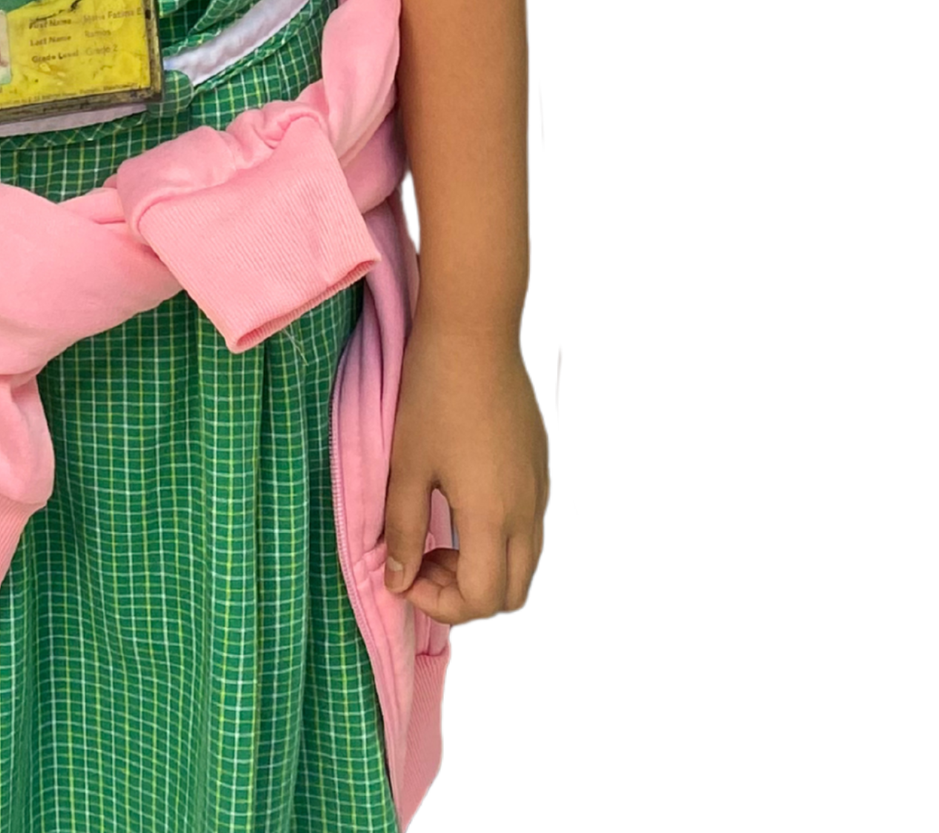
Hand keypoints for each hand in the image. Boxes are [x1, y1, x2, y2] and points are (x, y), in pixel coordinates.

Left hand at [382, 318, 550, 627]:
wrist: (474, 334)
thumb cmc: (431, 395)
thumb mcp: (407, 465)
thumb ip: (402, 530)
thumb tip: (397, 582)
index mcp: (491, 518)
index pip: (480, 600)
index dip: (438, 605)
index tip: (403, 576)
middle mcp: (527, 514)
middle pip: (510, 595)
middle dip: (463, 597)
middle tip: (420, 564)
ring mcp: (540, 492)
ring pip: (525, 566)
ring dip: (484, 572)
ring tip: (438, 540)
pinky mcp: (541, 471)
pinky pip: (530, 532)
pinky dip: (499, 544)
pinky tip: (462, 510)